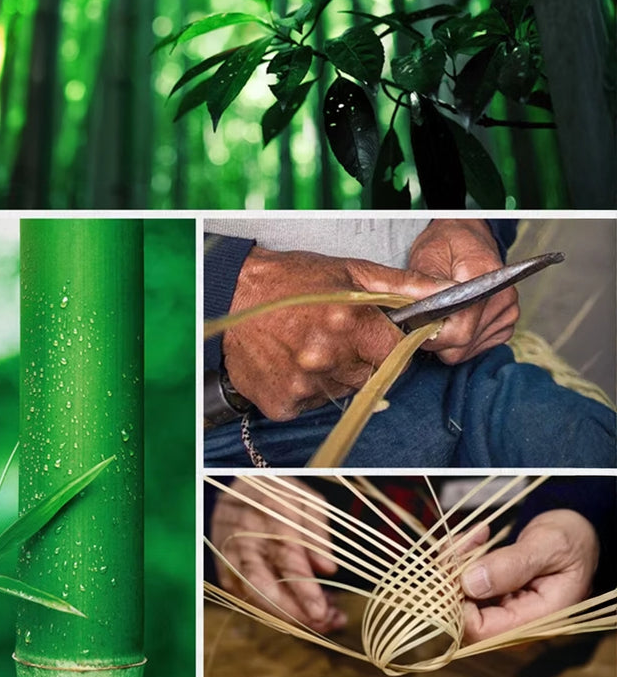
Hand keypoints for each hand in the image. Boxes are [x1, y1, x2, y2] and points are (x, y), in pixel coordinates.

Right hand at [211, 478, 346, 632]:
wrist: (238, 486)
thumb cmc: (279, 493)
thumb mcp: (306, 500)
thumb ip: (317, 533)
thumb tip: (329, 569)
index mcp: (269, 511)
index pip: (286, 555)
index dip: (304, 587)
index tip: (321, 611)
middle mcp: (244, 533)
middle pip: (261, 583)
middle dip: (291, 611)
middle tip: (322, 623)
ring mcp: (230, 551)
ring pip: (251, 594)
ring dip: (285, 615)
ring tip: (321, 621)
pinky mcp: (224, 567)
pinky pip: (244, 596)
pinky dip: (271, 610)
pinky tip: (298, 611)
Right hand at [223, 247, 448, 419]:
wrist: (231, 293)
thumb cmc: (290, 279)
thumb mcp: (350, 271)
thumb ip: (404, 286)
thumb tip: (447, 293)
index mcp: (349, 324)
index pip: (397, 356)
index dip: (388, 345)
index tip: (373, 335)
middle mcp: (327, 359)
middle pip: (370, 377)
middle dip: (359, 359)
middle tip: (334, 335)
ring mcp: (302, 385)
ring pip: (341, 392)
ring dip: (332, 374)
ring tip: (308, 346)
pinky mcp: (281, 403)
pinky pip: (308, 404)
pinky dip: (303, 389)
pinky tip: (289, 362)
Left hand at [408, 219, 519, 363]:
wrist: (465, 240)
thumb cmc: (444, 246)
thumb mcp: (426, 258)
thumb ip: (423, 287)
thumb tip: (418, 315)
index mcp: (484, 276)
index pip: (460, 327)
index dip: (433, 333)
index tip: (416, 326)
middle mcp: (503, 296)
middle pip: (463, 343)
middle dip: (436, 339)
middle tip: (422, 321)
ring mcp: (509, 312)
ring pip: (466, 350)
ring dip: (447, 341)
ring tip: (440, 316)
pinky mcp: (506, 324)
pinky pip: (476, 348)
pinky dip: (459, 341)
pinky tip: (453, 321)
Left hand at [461, 510, 598, 642]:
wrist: (577, 535)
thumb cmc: (571, 540)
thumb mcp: (548, 546)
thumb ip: (513, 565)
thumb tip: (471, 584)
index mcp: (539, 619)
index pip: (483, 630)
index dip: (460, 602)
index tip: (459, 565)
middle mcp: (517, 621)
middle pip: (464, 615)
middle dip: (454, 576)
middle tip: (467, 540)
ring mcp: (503, 610)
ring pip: (459, 597)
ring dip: (456, 563)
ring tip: (475, 534)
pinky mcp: (494, 596)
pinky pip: (464, 583)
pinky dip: (461, 559)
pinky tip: (476, 536)